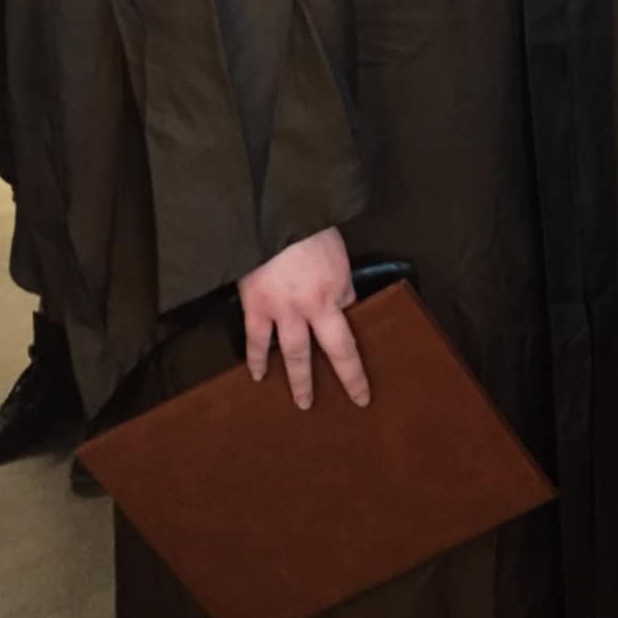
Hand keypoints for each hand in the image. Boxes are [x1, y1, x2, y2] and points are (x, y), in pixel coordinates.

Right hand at [238, 227, 369, 409]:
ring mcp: (280, 310)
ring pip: (293, 354)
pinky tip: (258, 375)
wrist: (272, 214)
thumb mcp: (337, 256)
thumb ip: (340, 285)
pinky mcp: (254, 305)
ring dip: (298, 380)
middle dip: (342, 379)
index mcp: (333, 293)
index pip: (350, 337)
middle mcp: (310, 308)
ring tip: (303, 403)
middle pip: (329, 352)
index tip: (362, 392)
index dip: (356, 368)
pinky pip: (255, 339)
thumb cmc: (309, 230)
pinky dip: (256, 359)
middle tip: (351, 402)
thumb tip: (344, 305)